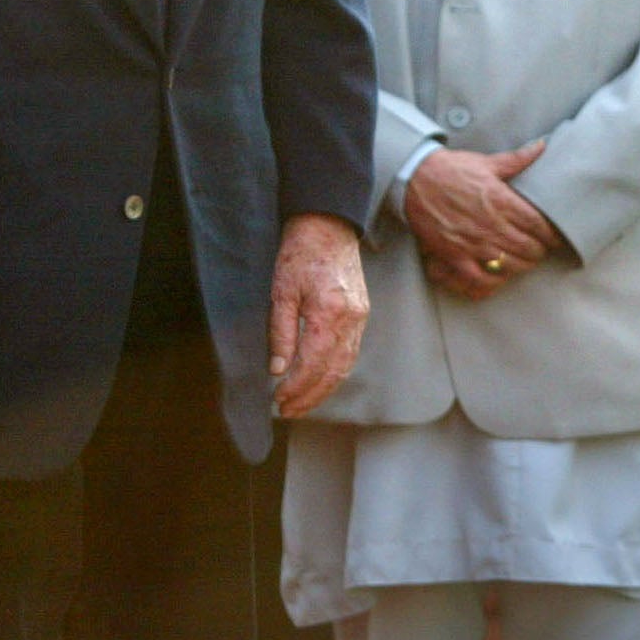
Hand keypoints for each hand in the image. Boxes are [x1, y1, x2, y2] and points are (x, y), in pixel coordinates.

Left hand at [269, 212, 367, 418]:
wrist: (328, 227)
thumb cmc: (300, 254)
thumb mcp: (281, 292)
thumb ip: (281, 333)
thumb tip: (277, 369)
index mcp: (329, 313)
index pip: (312, 365)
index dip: (295, 387)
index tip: (278, 400)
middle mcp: (350, 320)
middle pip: (332, 372)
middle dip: (310, 396)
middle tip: (288, 411)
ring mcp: (360, 318)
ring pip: (345, 367)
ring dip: (323, 390)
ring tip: (302, 404)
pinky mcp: (362, 315)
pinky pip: (351, 353)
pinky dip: (335, 373)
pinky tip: (320, 382)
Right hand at [404, 143, 560, 300]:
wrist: (415, 180)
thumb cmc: (451, 170)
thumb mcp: (487, 162)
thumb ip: (517, 159)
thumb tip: (541, 145)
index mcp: (502, 201)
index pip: (538, 225)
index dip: (551, 234)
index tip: (554, 237)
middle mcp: (491, 225)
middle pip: (528, 248)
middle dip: (539, 251)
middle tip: (540, 250)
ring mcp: (473, 243)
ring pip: (510, 265)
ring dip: (522, 266)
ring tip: (524, 261)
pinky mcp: (456, 256)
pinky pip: (480, 278)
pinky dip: (493, 281)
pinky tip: (499, 276)